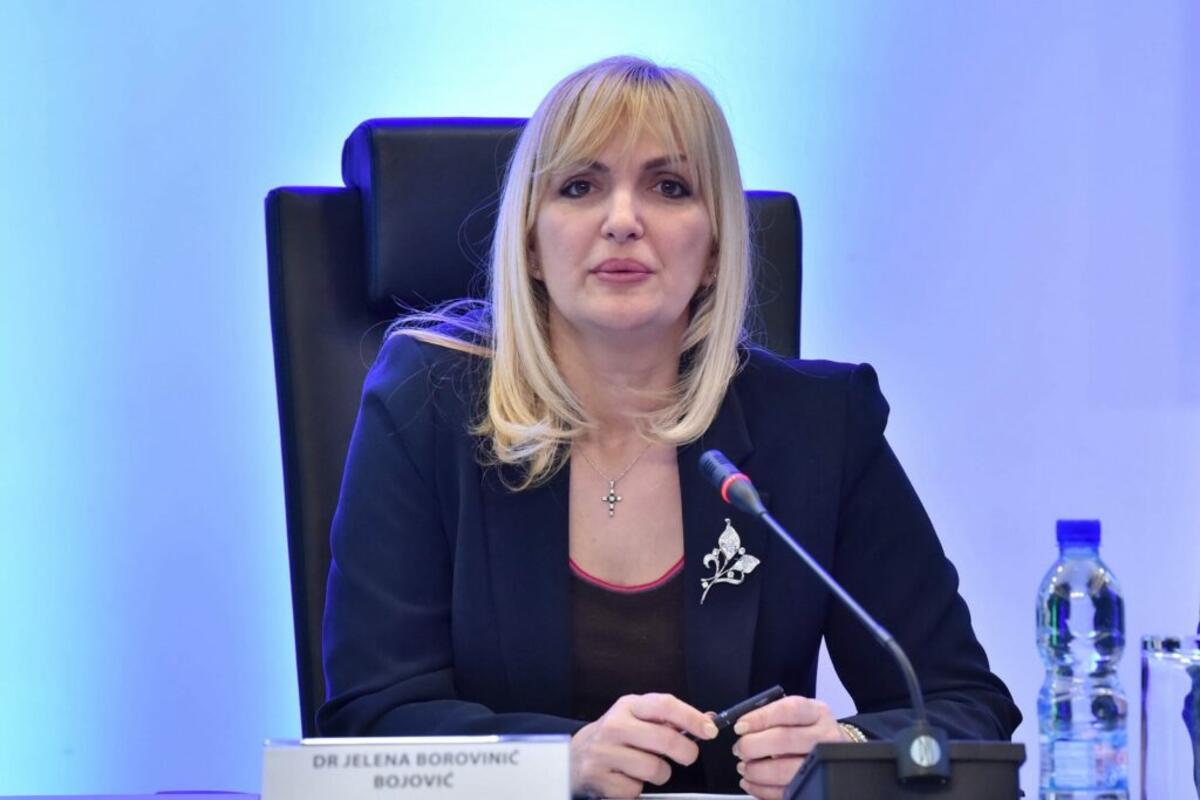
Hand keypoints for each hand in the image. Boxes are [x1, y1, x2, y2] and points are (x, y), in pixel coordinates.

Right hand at [570, 693, 718, 798]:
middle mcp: (614, 726)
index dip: (691, 717)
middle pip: (664, 739)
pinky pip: (636, 789)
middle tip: (688, 756)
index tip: (710, 730)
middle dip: (686, 751)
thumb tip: (709, 720)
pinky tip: (627, 777)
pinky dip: (638, 788)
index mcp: (628, 706)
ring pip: (654, 769)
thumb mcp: (637, 717)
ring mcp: (605, 753)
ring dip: (660, 773)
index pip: (665, 705)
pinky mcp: (600, 778)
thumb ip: (669, 718)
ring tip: (647, 767)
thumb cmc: (616, 735)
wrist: (574, 755)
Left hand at [731, 695, 847, 799]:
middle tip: (739, 749)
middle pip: (783, 740)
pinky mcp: (815, 785)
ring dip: (755, 771)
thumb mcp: (797, 714)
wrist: (833, 749)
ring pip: (783, 770)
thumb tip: (742, 728)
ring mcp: (822, 764)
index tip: (740, 727)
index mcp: (816, 713)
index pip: (788, 710)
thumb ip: (771, 716)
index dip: (760, 718)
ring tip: (744, 767)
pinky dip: (761, 789)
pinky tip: (751, 782)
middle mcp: (824, 737)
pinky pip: (785, 792)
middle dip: (752, 746)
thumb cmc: (807, 729)